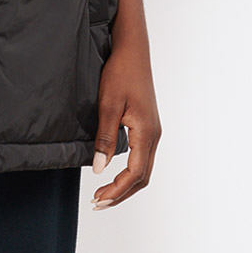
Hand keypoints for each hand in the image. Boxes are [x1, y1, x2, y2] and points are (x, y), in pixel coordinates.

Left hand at [90, 43, 160, 209]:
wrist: (132, 50)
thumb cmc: (121, 73)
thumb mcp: (108, 105)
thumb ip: (105, 138)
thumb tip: (99, 169)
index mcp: (146, 132)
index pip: (134, 174)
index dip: (116, 191)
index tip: (97, 199)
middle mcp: (154, 135)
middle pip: (142, 177)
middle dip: (121, 193)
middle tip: (97, 202)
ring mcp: (153, 131)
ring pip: (143, 169)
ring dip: (125, 185)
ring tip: (103, 193)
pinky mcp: (147, 126)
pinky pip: (142, 158)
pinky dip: (129, 172)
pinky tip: (114, 174)